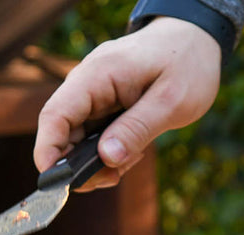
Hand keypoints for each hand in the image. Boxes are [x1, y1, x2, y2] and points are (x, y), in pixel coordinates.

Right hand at [34, 17, 222, 190]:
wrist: (196, 41)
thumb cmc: (187, 64)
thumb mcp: (171, 101)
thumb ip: (137, 129)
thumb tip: (106, 157)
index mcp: (98, 75)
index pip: (55, 115)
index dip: (47, 151)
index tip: (55, 183)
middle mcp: (87, 85)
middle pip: (61, 135)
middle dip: (79, 166)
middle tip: (111, 179)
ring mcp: (93, 97)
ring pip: (76, 142)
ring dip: (97, 164)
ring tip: (131, 160)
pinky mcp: (102, 108)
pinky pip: (93, 139)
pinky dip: (108, 155)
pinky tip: (132, 152)